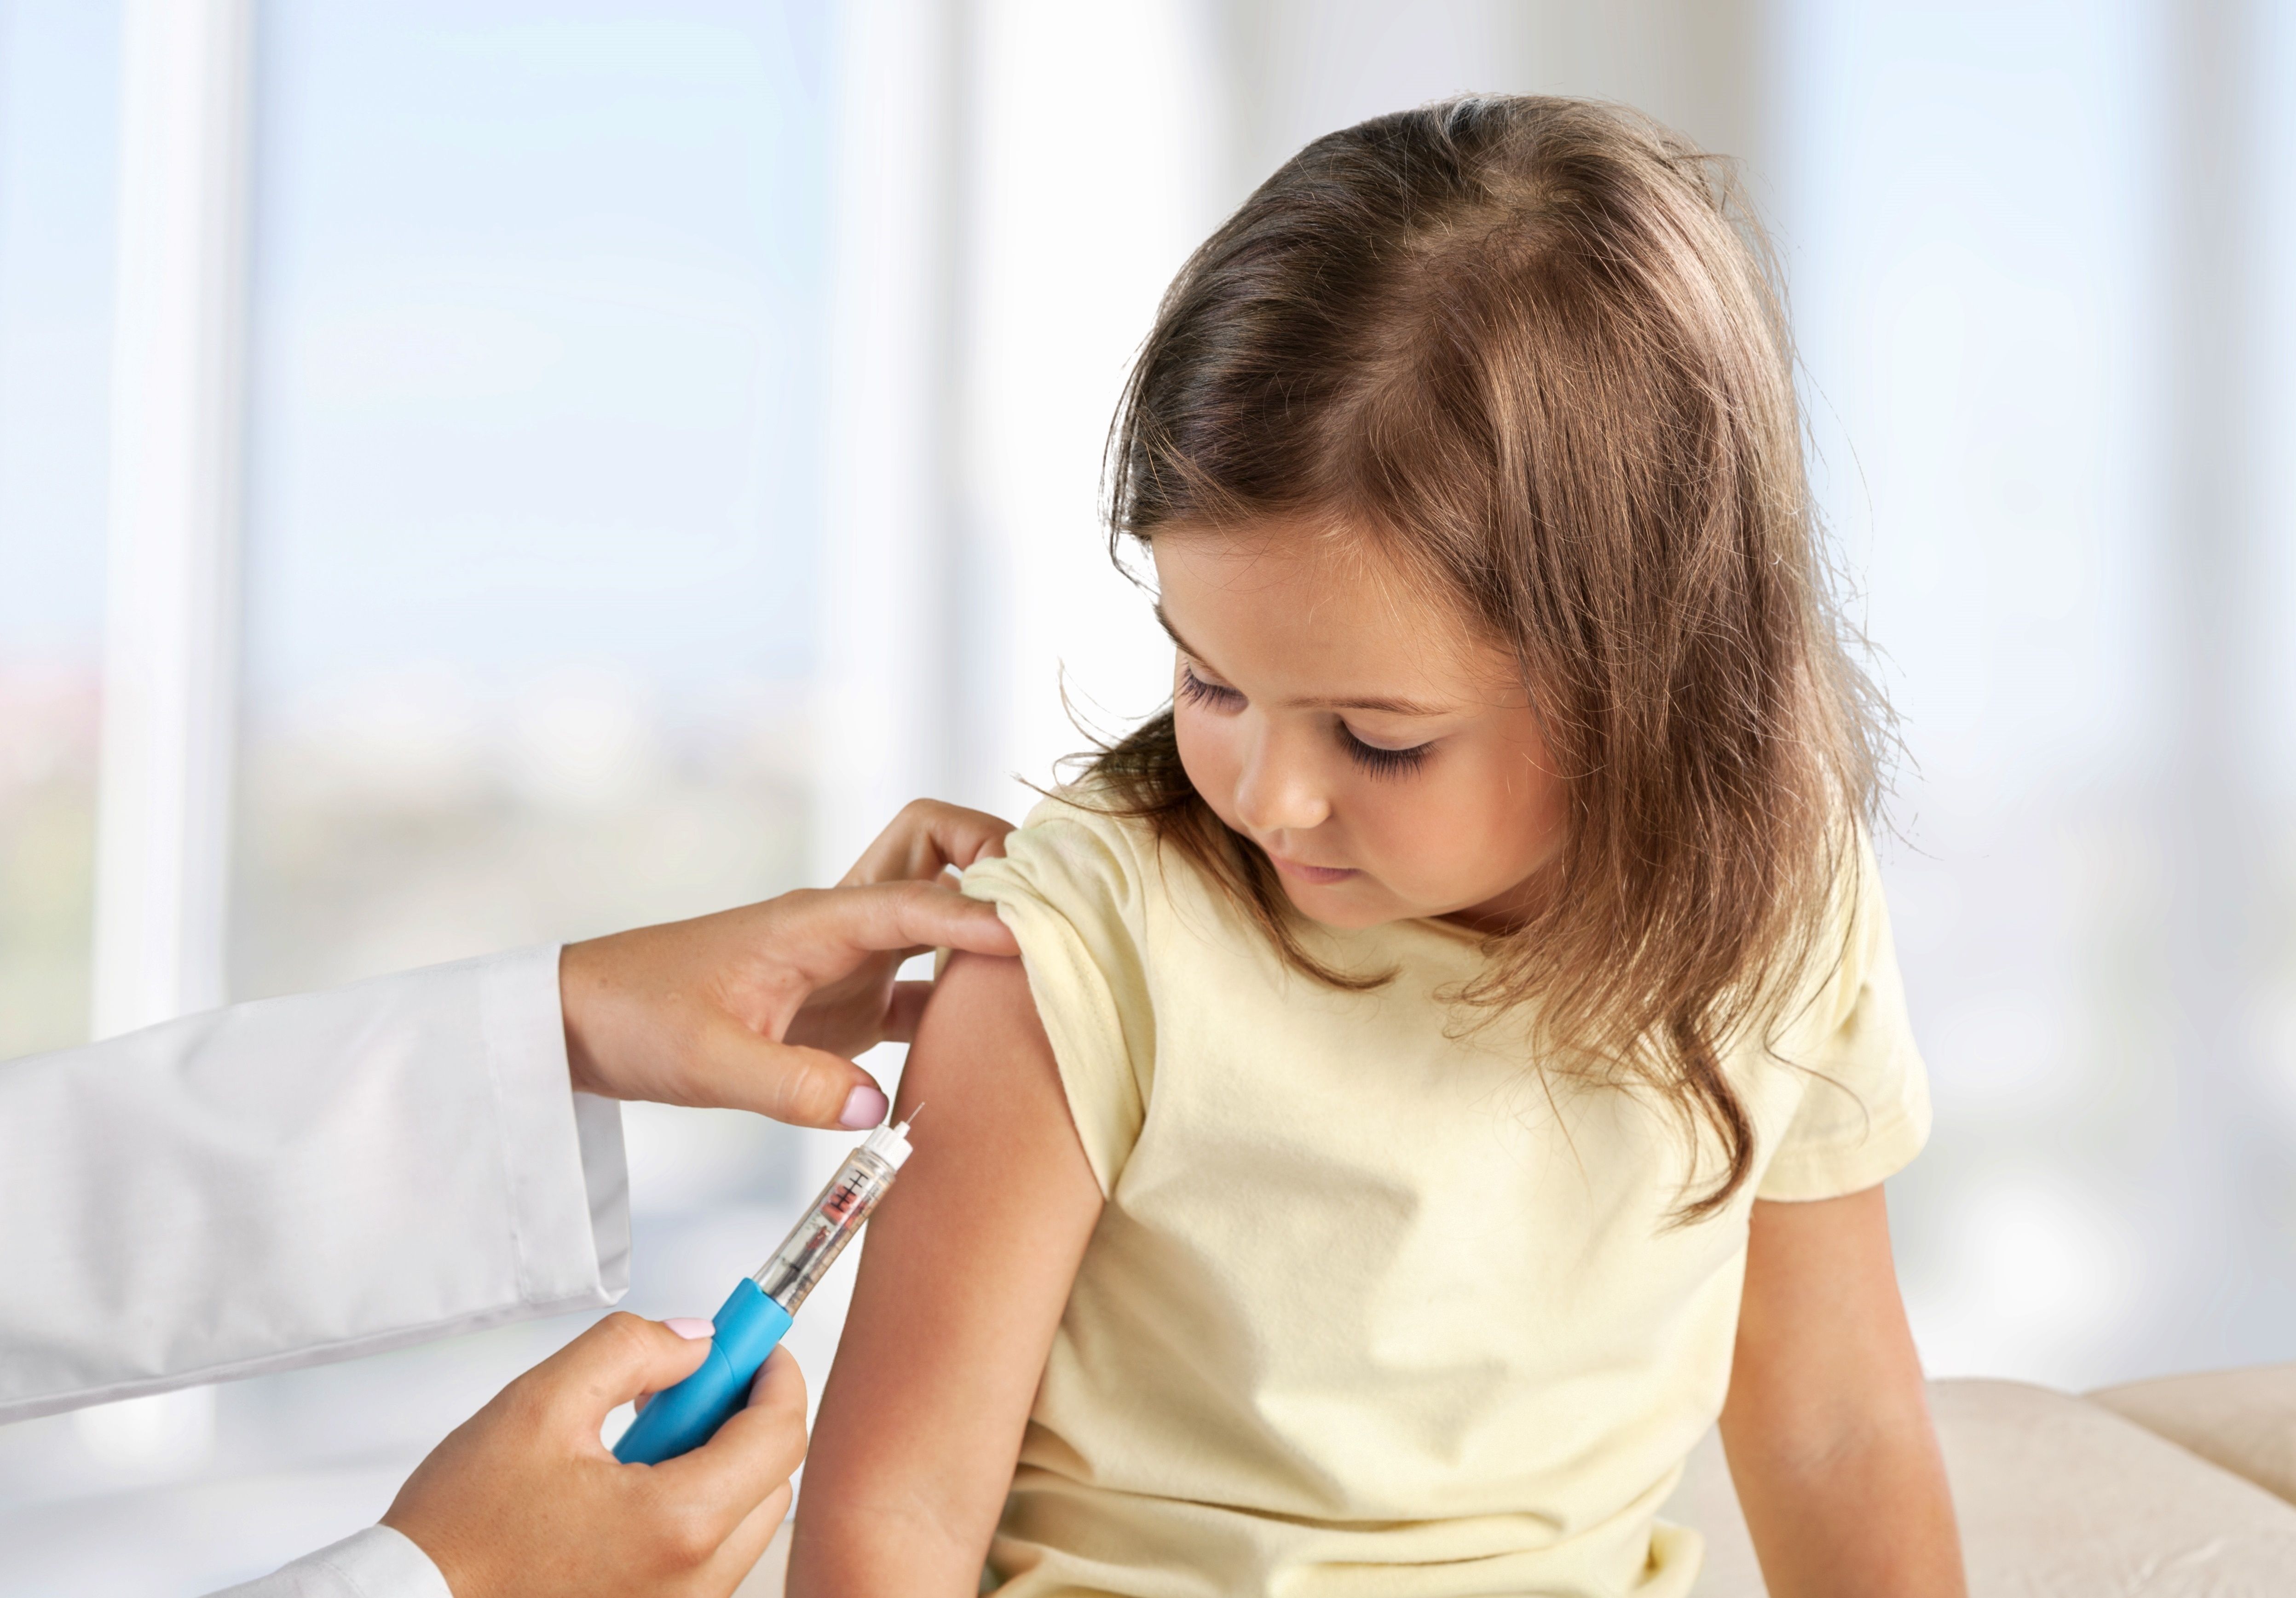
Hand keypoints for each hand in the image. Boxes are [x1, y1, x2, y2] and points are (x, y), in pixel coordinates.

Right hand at [382, 1313, 805, 1597]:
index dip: (771, 1374)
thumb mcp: (541, 1403)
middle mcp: (693, 1582)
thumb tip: (694, 1341)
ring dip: (716, 1466)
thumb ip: (630, 1351)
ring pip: (743, 1521)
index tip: (753, 1346)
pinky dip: (690, 1511)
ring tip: (640, 1439)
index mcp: (677, 1525)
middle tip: (688, 1385)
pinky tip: (629, 1486)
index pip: (778, 1435)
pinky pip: (706, 1558)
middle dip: (743, 1417)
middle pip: (771, 1480)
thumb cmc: (460, 1532)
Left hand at [560, 800, 1018, 1127]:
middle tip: (1050, 900)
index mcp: (815, 920)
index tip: (1037, 936)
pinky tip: (999, 1033)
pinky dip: (966, 992)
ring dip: (988, 916)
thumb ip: (792, 1085)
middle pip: (937, 845)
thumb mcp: (709, 1061)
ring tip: (1049, 954)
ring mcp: (848, 960)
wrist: (586, 1023)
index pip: (919, 898)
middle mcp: (842, 926)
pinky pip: (926, 983)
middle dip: (995, 853)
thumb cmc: (639, 1019)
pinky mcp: (846, 1003)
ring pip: (938, 906)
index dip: (981, 914)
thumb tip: (874, 1109)